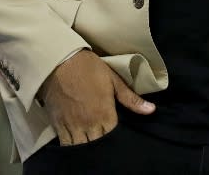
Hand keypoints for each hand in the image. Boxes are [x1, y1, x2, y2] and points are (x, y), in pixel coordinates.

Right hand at [38, 49, 153, 144]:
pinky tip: (77, 142)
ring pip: (80, 147)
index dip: (116, 139)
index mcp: (104, 114)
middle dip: (102, 145)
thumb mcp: (114, 80)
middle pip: (97, 145)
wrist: (60, 61)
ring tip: (92, 141)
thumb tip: (151, 110)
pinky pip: (65, 144)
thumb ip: (131, 99)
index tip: (117, 134)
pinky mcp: (57, 124)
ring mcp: (72, 126)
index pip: (113, 137)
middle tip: (105, 138)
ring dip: (87, 147)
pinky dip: (71, 146)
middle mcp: (88, 124)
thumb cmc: (89, 68)